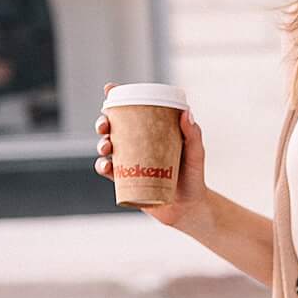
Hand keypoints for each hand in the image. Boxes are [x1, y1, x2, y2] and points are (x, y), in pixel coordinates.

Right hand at [94, 83, 208, 230]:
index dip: (117, 98)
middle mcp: (137, 144)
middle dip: (103, 122)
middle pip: (113, 128)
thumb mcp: (196, 153)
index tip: (109, 89)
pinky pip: (109, 172)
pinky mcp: (126, 181)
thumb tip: (186, 113)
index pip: (133, 112)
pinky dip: (102, 167)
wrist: (189, 207)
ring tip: (106, 147)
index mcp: (151, 132)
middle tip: (104, 125)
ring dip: (101, 144)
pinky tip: (105, 165)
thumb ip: (193, 134)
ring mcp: (130, 162)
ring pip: (107, 148)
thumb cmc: (194, 176)